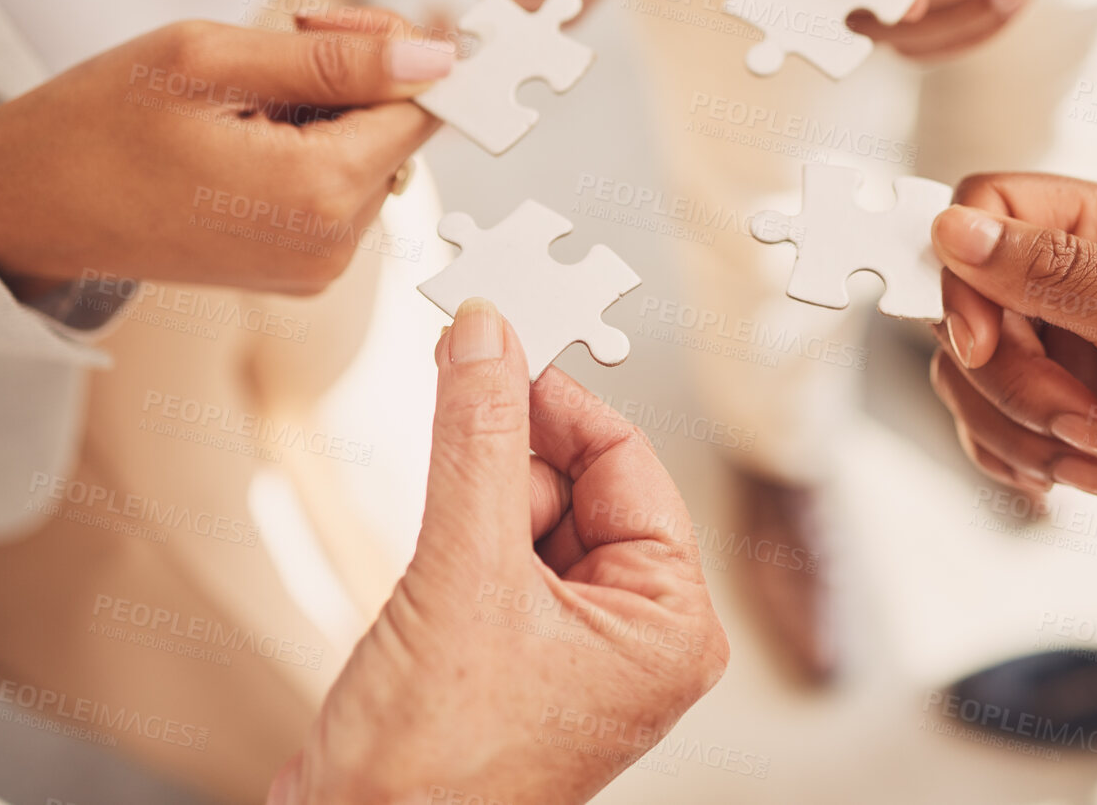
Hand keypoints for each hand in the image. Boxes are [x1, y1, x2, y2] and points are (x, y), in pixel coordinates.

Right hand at [0, 7, 450, 295]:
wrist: (28, 206)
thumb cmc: (99, 124)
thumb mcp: (213, 58)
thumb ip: (337, 58)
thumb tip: (437, 57)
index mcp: (316, 193)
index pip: (423, 108)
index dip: (388, 52)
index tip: (322, 24)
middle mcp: (331, 245)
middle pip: (401, 136)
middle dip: (357, 82)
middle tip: (272, 53)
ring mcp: (317, 267)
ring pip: (373, 160)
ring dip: (330, 117)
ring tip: (246, 105)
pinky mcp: (301, 270)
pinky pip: (341, 193)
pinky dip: (312, 153)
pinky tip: (249, 140)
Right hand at [268, 299, 726, 804]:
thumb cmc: (434, 772)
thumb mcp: (463, 571)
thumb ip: (479, 438)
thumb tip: (489, 334)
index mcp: (670, 623)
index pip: (624, 459)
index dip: (553, 398)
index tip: (493, 338)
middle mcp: (636, 634)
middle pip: (577, 481)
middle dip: (505, 465)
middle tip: (451, 426)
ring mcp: (576, 646)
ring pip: (528, 513)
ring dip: (472, 512)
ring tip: (436, 574)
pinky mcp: (516, 651)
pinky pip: (497, 555)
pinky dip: (456, 543)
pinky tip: (426, 588)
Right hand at [928, 173, 1096, 704]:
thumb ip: (1057, 273)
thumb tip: (955, 226)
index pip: (994, 207)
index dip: (965, 270)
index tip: (980, 342)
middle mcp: (1095, 282)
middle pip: (971, 298)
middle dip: (1007, 373)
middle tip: (1074, 417)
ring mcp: (1081, 354)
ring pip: (974, 369)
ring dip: (1015, 425)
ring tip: (1092, 455)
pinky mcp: (1071, 419)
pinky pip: (991, 423)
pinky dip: (1016, 458)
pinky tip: (1079, 479)